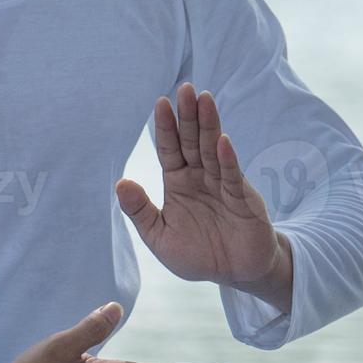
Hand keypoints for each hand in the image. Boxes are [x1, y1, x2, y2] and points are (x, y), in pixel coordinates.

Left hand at [116, 84, 293, 312]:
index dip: (165, 128)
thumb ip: (140, 212)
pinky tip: (223, 142)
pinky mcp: (242, 198)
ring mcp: (222, 184)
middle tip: (185, 88)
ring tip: (204, 99)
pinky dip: (227, 159)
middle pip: (192, 141)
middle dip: (188, 116)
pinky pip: (232, 176)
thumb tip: (120, 183)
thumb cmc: (198, 255)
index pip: (170, 149)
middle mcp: (200, 177)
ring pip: (213, 150)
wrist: (236, 273)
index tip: (160, 103)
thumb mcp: (160, 238)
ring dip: (209, 126)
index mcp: (178, 182)